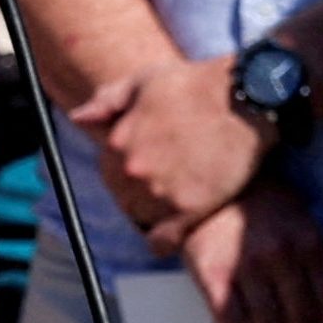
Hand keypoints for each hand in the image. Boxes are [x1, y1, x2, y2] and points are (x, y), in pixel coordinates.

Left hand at [72, 55, 267, 246]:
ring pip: (143, 217)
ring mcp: (162, 191)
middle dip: (139, 193)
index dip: (125, 172)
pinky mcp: (193, 208)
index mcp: (118, 140)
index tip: (143, 169)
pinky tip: (172, 234)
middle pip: (124, 197)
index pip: (108, 171)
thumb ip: (107, 102)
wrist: (245, 100)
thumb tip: (77, 118)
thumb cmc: (195, 85)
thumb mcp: (143, 82)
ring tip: (174, 200)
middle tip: (164, 185)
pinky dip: (165, 240)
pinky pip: (165, 240)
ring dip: (154, 213)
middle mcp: (134, 169)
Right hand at [180, 177, 322, 322]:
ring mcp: (244, 263)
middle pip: (299, 318)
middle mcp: (280, 256)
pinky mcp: (211, 270)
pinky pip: (228, 318)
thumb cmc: (263, 205)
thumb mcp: (300, 221)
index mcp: (309, 244)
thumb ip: (312, 260)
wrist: (209, 175)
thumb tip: (322, 315)